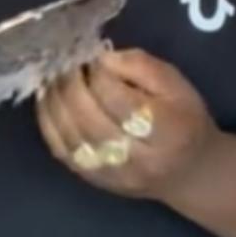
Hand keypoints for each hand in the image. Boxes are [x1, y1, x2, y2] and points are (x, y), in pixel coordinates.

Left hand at [35, 48, 218, 200]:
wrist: (189, 172)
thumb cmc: (184, 119)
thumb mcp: (176, 84)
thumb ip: (139, 65)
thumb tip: (100, 58)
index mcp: (168, 131)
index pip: (119, 100)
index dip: (98, 74)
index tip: (92, 56)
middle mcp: (139, 159)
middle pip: (90, 119)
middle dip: (70, 85)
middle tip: (65, 62)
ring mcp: (112, 174)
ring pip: (70, 135)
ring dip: (54, 100)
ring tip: (53, 76)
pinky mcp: (93, 179)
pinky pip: (60, 149)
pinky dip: (47, 120)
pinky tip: (47, 98)